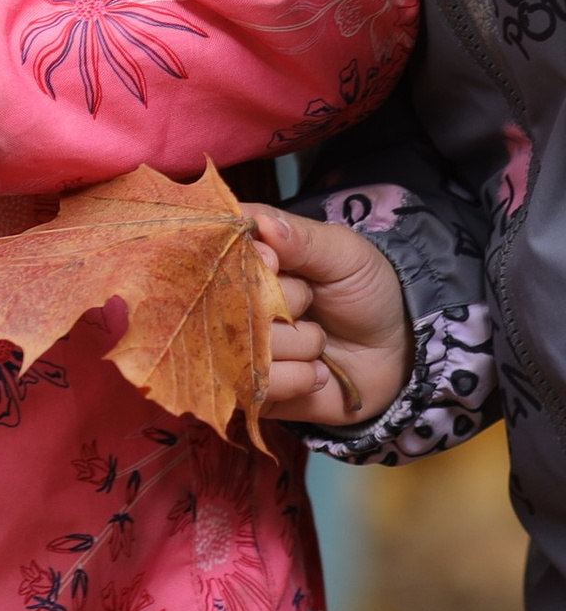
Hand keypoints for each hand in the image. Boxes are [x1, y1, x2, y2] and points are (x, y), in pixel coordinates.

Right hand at [245, 204, 412, 427]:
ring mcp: (237, 344)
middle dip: (284, 303)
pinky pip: (259, 386)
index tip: (278, 264)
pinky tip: (319, 370)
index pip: (213, 249)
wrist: (397, 353)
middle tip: (310, 300)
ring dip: (299, 344)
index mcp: (244, 255)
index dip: (244, 260)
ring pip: (247, 345)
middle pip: (227, 300)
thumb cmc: (364, 290)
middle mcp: (229, 299)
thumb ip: (303, 238)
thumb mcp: (344, 252)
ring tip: (319, 339)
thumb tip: (261, 224)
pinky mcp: (251, 386)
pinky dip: (299, 378)